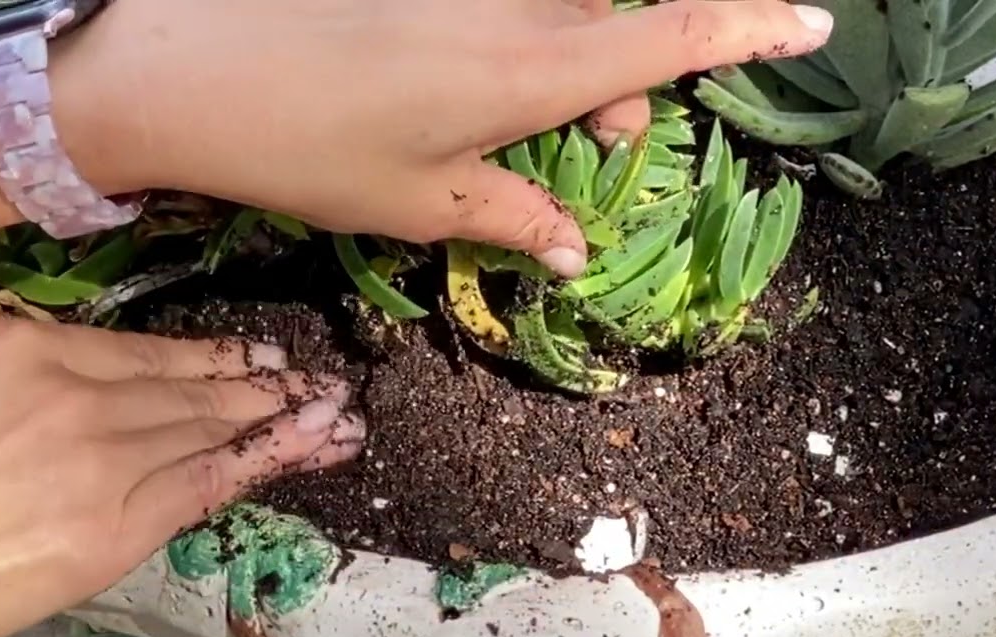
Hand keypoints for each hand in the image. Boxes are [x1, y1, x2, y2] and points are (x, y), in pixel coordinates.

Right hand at [0, 305, 361, 636]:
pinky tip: (309, 448)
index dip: (204, 356)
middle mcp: (86, 398)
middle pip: (189, 387)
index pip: (142, 352)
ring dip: (282, 417)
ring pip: (212, 430)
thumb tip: (24, 330)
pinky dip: (266, 461)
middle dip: (259, 384)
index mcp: (32, 351)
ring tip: (333, 409)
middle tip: (313, 379)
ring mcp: (110, 461)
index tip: (248, 357)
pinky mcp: (120, 526)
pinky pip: (208, 484)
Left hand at [74, 0, 832, 276]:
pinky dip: (502, 38)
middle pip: (611, 30)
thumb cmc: (310, 150)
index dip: (748, 27)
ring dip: (561, 60)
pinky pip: (493, 3)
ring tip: (502, 120)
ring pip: (553, 13)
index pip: (671, 37)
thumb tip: (575, 253)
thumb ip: (514, 218)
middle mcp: (511, 6)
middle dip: (623, 85)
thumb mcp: (419, 204)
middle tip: (597, 145)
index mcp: (531, 69)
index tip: (812, 21)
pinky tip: (440, 75)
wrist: (183, 70)